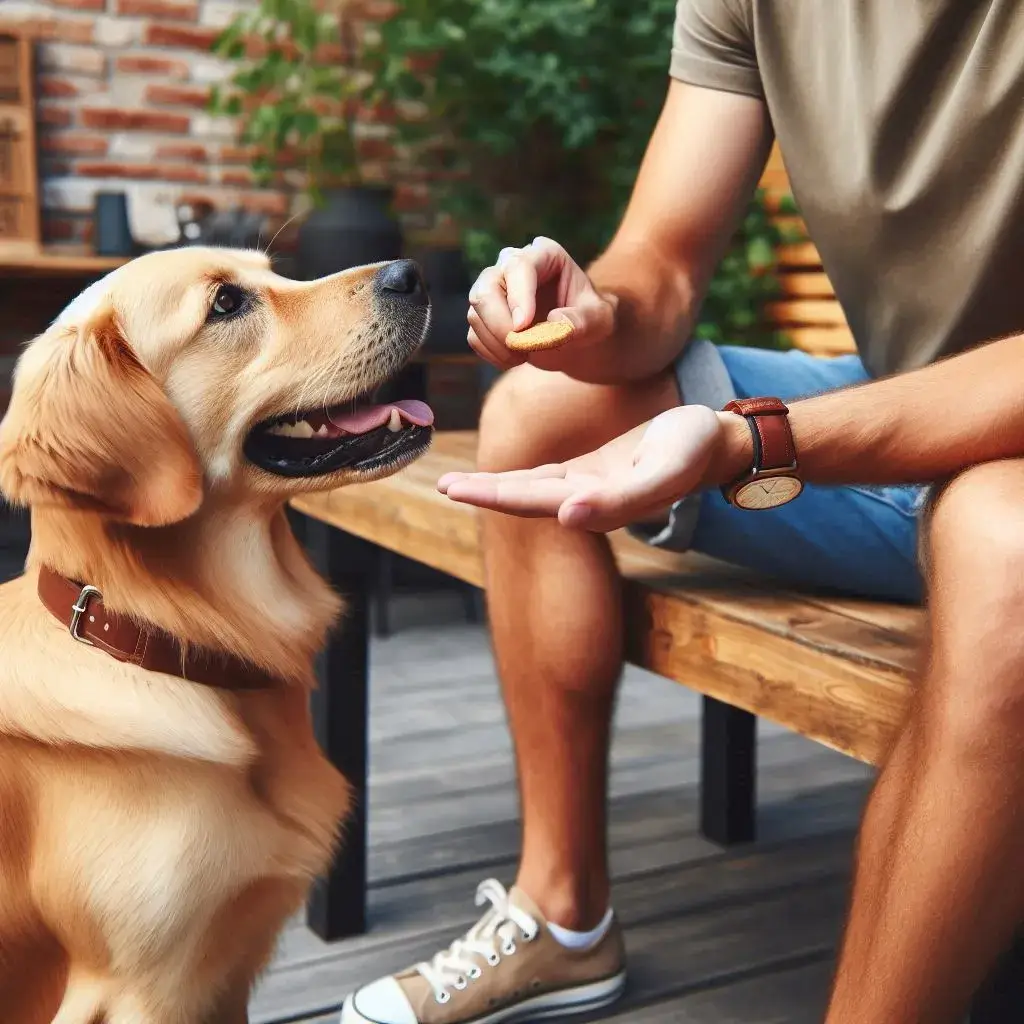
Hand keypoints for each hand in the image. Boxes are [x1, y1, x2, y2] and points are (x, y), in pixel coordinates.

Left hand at [439, 405, 733, 531]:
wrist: (715, 443)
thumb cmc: (691, 452)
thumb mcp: (660, 472)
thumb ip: (618, 500)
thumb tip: (566, 515)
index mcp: (595, 504)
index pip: (532, 500)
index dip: (491, 495)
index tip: (454, 489)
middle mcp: (585, 501)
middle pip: (522, 498)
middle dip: (482, 493)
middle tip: (441, 485)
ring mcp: (588, 488)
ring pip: (530, 489)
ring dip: (494, 487)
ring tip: (457, 483)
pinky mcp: (593, 472)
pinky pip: (547, 476)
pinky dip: (519, 476)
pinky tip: (499, 477)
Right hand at [466, 236, 614, 370]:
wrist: (578, 336)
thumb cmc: (591, 320)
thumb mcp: (600, 320)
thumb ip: (582, 321)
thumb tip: (556, 323)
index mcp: (544, 255)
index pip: (519, 266)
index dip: (518, 297)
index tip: (524, 328)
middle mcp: (512, 266)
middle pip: (486, 287)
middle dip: (500, 324)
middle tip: (522, 348)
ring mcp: (494, 290)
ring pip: (475, 313)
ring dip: (498, 343)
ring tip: (527, 355)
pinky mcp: (483, 316)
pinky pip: (474, 336)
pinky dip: (492, 353)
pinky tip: (516, 358)